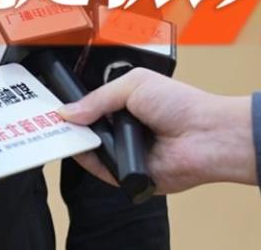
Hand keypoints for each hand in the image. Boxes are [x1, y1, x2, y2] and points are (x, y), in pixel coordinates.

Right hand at [56, 68, 256, 192]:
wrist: (206, 135)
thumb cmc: (181, 104)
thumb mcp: (133, 85)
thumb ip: (98, 98)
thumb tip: (68, 112)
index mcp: (127, 103)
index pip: (92, 105)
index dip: (75, 106)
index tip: (56, 105)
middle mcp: (126, 129)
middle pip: (88, 128)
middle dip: (73, 124)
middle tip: (54, 120)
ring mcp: (127, 152)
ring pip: (92, 150)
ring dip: (82, 141)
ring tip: (70, 132)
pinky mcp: (130, 175)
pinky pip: (102, 171)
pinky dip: (93, 162)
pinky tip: (85, 149)